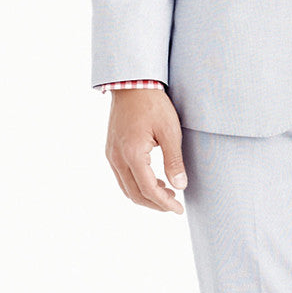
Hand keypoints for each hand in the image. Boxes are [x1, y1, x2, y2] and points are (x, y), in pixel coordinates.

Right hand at [105, 89, 187, 213]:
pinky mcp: (111, 149)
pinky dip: (136, 184)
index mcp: (132, 154)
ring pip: (126, 187)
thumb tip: (180, 186)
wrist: (132, 84)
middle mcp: (117, 158)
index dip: (164, 203)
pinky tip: (152, 179)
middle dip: (155, 203)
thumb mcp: (169, 131)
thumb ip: (174, 160)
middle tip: (174, 204)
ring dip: (145, 195)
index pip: (147, 190)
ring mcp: (111, 154)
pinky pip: (122, 176)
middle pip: (134, 194)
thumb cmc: (153, 104)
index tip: (178, 209)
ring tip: (166, 193)